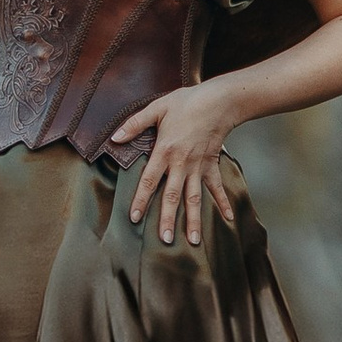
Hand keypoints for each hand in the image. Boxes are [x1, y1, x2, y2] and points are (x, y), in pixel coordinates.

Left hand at [109, 82, 240, 248]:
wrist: (218, 101)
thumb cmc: (185, 102)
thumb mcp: (157, 108)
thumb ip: (135, 124)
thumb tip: (114, 137)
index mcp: (164, 151)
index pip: (149, 180)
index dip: (141, 200)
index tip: (134, 218)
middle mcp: (181, 163)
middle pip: (172, 196)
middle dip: (168, 219)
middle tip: (165, 241)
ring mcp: (198, 167)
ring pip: (194, 198)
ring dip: (193, 219)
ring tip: (192, 241)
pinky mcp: (211, 165)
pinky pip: (216, 187)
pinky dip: (223, 202)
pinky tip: (227, 219)